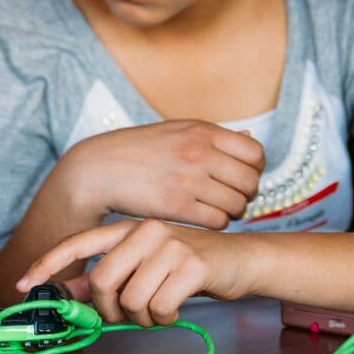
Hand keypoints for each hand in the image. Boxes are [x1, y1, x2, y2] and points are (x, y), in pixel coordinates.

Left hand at [15, 219, 252, 326]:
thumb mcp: (145, 266)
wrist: (241, 261)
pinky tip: (176, 307)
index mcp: (128, 229)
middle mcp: (145, 231)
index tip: (24, 284)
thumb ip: (109, 277)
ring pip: (131, 300)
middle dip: (111, 310)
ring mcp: (170, 245)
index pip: (78, 243)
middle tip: (128, 315)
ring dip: (142, 318)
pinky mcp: (192, 265)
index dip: (48, 264)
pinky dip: (164, 318)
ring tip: (158, 309)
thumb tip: (69, 293)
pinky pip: (159, 307)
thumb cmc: (188, 265)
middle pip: (102, 283)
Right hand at [62, 120, 264, 228]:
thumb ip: (213, 136)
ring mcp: (190, 179)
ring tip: (215, 208)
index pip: (256, 153)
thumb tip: (250, 135)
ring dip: (231, 211)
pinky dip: (216, 222)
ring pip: (237, 204)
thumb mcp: (176, 131)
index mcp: (203, 131)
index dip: (254, 169)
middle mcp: (200, 152)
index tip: (239, 176)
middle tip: (230, 197)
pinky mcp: (177, 206)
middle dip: (246, 193)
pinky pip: (218, 220)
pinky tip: (201, 217)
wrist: (98, 169)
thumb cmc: (138, 150)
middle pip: (251, 181)